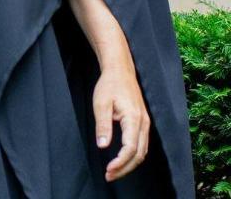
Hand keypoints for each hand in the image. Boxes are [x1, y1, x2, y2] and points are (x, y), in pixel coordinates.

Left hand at [93, 58, 150, 181]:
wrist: (120, 70)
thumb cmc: (110, 84)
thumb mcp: (101, 103)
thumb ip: (103, 125)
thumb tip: (103, 146)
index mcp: (133, 119)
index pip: (130, 149)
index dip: (120, 163)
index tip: (108, 170)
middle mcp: (143, 123)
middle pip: (138, 155)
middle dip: (125, 168)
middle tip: (109, 176)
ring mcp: (145, 124)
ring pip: (142, 152)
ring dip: (129, 164)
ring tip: (114, 171)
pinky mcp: (143, 123)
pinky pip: (141, 145)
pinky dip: (133, 156)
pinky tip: (122, 160)